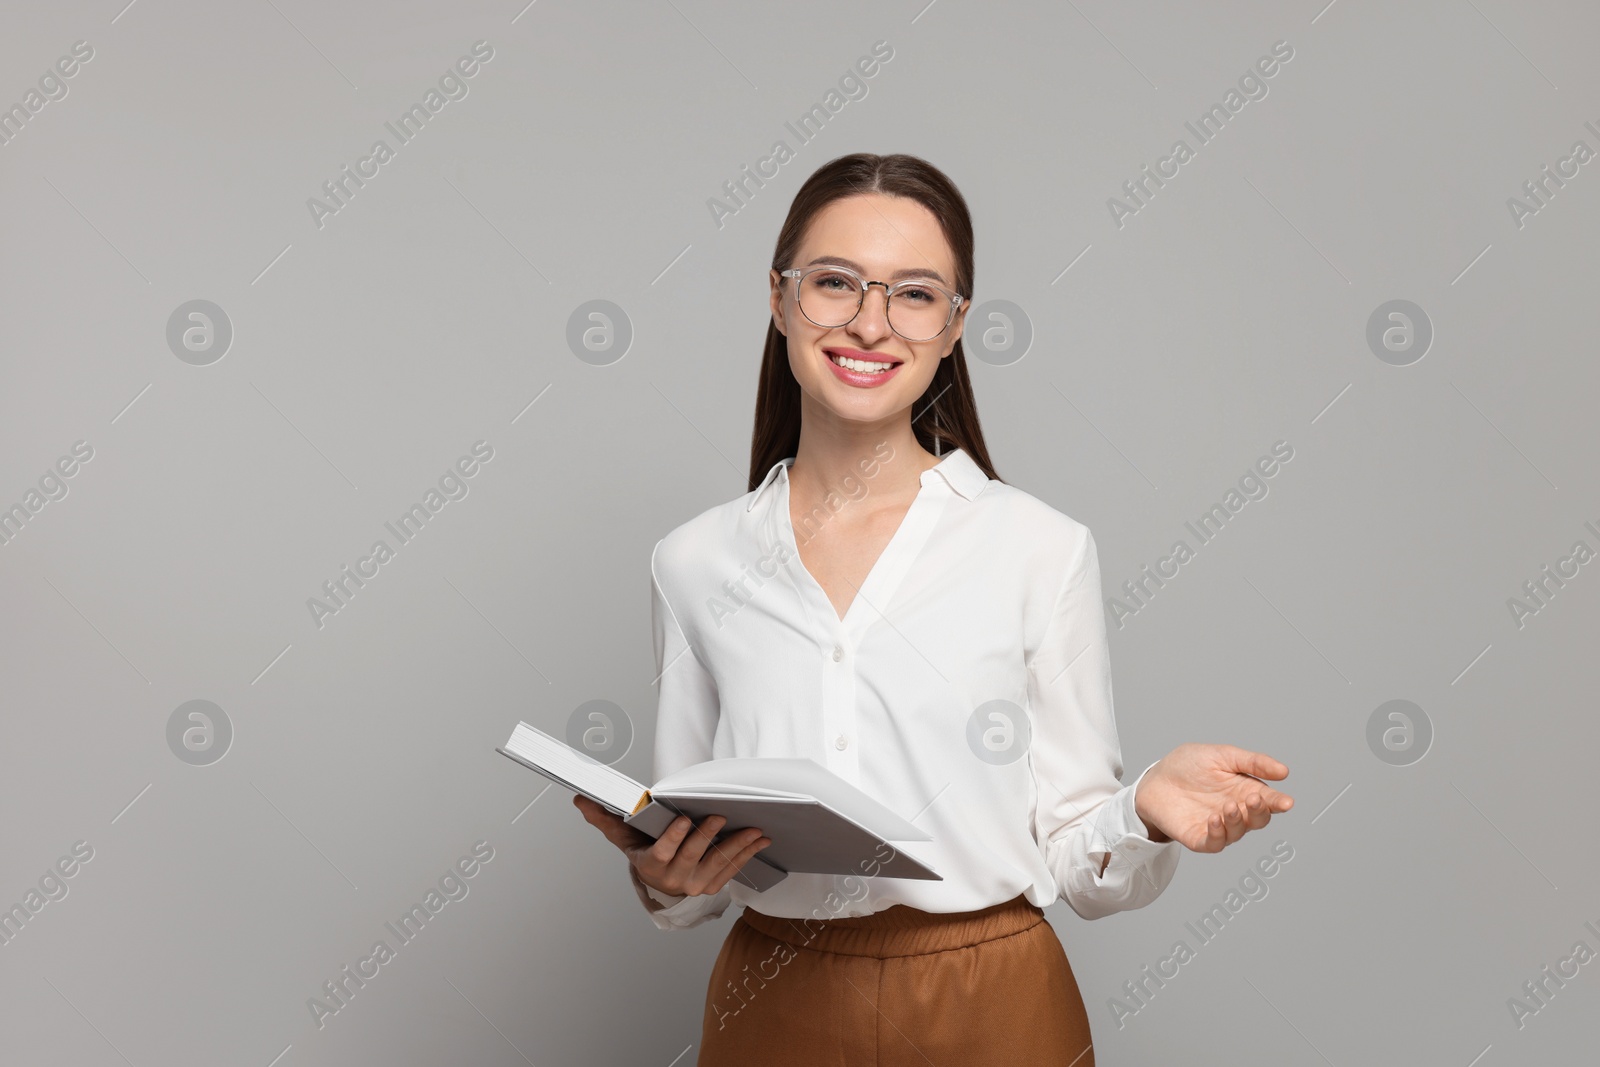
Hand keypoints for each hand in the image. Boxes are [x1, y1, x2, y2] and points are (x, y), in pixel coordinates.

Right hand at [572, 794, 770, 898]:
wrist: (659, 879)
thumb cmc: (642, 848)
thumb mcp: (622, 835)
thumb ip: (603, 817)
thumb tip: (580, 799)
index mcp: (651, 865)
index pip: (661, 853)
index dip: (673, 838)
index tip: (682, 819)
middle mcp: (673, 879)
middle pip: (692, 857)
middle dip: (707, 837)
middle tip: (719, 815)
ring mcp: (695, 884)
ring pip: (717, 864)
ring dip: (737, 847)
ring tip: (753, 829)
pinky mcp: (712, 885)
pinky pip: (732, 869)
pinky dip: (748, 854)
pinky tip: (761, 840)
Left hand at [1133, 743, 1292, 852]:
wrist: (1155, 777)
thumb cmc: (1188, 765)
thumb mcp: (1222, 755)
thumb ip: (1253, 763)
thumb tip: (1284, 771)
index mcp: (1244, 791)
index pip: (1268, 801)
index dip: (1279, 803)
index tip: (1287, 802)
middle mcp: (1235, 811)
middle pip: (1258, 820)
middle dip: (1260, 812)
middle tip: (1253, 799)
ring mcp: (1218, 826)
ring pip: (1238, 832)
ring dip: (1238, 821)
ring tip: (1229, 806)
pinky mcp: (1199, 838)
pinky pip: (1214, 843)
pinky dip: (1218, 834)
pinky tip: (1215, 819)